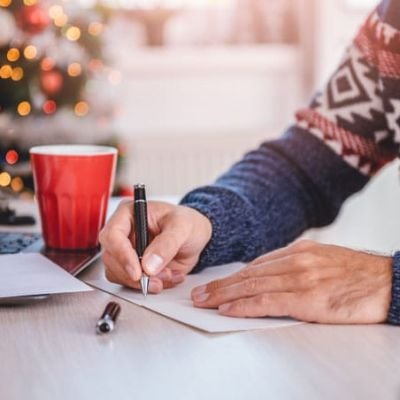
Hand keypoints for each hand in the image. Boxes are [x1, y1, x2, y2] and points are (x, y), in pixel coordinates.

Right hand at [99, 200, 211, 293]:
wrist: (196, 236)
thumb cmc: (187, 223)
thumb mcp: (182, 227)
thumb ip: (166, 244)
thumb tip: (149, 265)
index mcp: (129, 214)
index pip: (112, 235)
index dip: (122, 255)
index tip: (137, 272)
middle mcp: (123, 232)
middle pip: (111, 258)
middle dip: (135, 274)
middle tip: (156, 279)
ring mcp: (126, 251)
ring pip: (118, 274)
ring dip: (143, 282)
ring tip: (169, 275)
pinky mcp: (132, 267)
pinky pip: (131, 283)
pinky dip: (150, 285)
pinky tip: (169, 276)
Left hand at [191, 240, 391, 323]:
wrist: (389, 281)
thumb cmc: (356, 274)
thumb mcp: (323, 260)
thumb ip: (295, 266)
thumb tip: (269, 276)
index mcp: (298, 251)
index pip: (256, 265)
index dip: (233, 276)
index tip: (216, 283)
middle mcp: (295, 261)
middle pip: (248, 274)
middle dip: (220, 284)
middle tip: (199, 293)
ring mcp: (300, 278)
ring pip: (252, 285)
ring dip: (224, 294)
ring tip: (204, 301)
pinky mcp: (308, 297)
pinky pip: (268, 301)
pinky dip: (244, 305)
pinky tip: (228, 309)